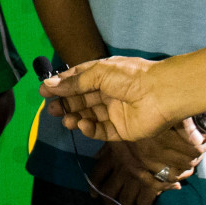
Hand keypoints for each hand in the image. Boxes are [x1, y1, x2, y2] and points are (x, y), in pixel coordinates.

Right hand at [41, 56, 169, 142]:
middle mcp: (109, 93)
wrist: (161, 94)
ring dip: (76, 117)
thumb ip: (74, 82)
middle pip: (82, 99)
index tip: (44, 91)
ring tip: (65, 119)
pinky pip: (102, 131)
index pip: (78, 79)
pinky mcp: (122, 130)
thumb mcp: (98, 74)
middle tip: (51, 109)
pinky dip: (90, 129)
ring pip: (90, 116)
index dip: (61, 85)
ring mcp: (115, 112)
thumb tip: (49, 84)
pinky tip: (82, 125)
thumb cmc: (130, 77)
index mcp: (104, 75)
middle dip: (66, 103)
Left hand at [86, 120, 205, 204]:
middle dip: (109, 201)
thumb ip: (109, 147)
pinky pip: (144, 204)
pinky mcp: (151, 186)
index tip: (94, 194)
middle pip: (108, 193)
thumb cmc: (145, 133)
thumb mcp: (123, 135)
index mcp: (113, 157)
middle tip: (113, 204)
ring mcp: (135, 180)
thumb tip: (97, 157)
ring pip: (125, 201)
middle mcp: (122, 170)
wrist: (169, 136)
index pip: (97, 176)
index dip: (94, 187)